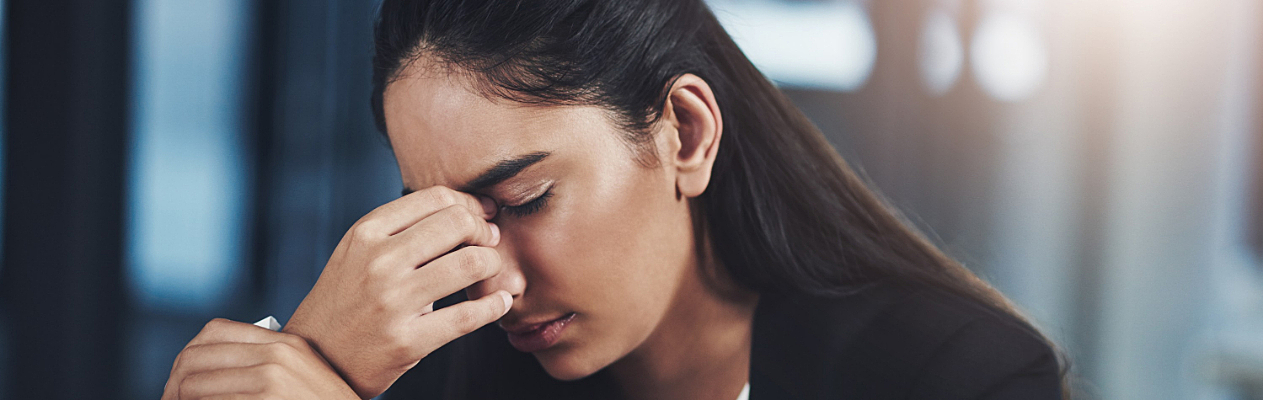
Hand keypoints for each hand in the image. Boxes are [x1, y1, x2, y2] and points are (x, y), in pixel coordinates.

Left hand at [161, 318, 358, 399]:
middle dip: (174, 384)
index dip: (188, 356)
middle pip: (196, 358)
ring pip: (194, 387)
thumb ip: (266, 365)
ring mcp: (270, 381)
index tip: (180, 380)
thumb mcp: (303, 377)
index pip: (214, 331)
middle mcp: (277, 356)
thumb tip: (206, 372)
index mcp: (286, 343)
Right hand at [282, 186, 513, 398]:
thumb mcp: (359, 251)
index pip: (436, 198)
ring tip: (492, 272)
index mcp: (366, 233)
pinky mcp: (407, 340)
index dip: (470, 203)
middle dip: (485, 231)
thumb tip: (467, 211)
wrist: (317, 356)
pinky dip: (494, 305)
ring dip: (493, 265)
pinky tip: (500, 302)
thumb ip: (403, 229)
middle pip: (458, 224)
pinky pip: (468, 316)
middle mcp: (378, 262)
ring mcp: (392, 302)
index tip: (483, 215)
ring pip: (471, 263)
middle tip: (490, 243)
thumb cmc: (348, 299)